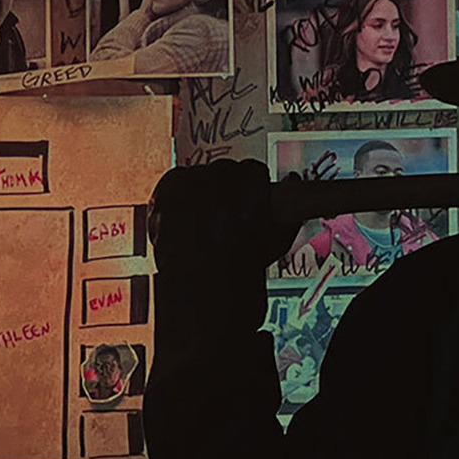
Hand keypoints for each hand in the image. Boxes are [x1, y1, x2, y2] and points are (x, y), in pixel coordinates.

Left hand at [148, 159, 303, 276]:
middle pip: (224, 170)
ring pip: (197, 176)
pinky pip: (172, 184)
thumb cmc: (241, 269)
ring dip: (201, 191)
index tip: (249, 201)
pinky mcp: (165, 195)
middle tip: (227, 214)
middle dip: (227, 188)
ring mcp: (188, 185)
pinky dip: (176, 195)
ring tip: (204, 219)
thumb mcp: (276, 241)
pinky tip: (184, 215)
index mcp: (249, 183)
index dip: (253, 187)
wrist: (202, 288)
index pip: (252, 170)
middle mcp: (218, 179)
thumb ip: (288, 208)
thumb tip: (294, 182)